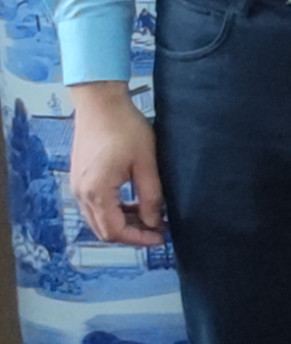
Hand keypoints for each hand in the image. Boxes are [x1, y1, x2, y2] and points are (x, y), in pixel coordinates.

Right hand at [64, 81, 163, 246]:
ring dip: (123, 222)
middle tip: (157, 230)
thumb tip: (154, 222)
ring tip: (150, 216)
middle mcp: (81, 194)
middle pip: (103, 230)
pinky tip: (134, 203)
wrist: (100, 104)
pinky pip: (94, 206)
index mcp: (96, 192)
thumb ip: (150, 196)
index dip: (138, 239)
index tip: (160, 238)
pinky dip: (113, 210)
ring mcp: (77, 186)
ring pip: (98, 219)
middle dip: (131, 234)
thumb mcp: (146, 163)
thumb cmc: (125, 128)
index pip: (114, 231)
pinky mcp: (79, 179)